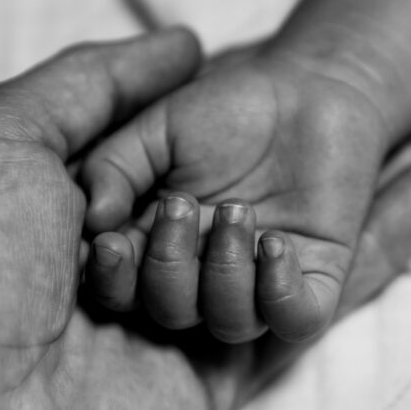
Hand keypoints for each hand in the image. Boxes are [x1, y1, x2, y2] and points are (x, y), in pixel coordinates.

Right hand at [80, 36, 410, 344]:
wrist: (305, 86)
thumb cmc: (224, 109)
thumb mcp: (154, 129)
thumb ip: (114, 167)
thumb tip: (93, 218)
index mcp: (156, 248)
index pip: (121, 291)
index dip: (111, 279)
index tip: (111, 240)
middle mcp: (205, 276)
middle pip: (172, 314)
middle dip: (169, 267)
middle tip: (180, 205)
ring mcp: (261, 281)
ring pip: (231, 322)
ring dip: (225, 272)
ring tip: (237, 211)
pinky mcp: (316, 278)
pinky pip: (297, 317)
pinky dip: (281, 291)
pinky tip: (275, 243)